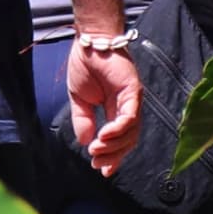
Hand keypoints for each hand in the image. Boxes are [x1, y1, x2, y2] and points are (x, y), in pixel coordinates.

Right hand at [64, 33, 141, 168]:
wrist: (89, 42)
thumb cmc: (86, 66)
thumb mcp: (79, 100)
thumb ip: (83, 121)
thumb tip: (85, 143)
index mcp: (115, 110)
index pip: (119, 140)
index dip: (113, 157)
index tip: (102, 171)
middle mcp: (127, 108)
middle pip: (128, 141)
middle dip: (113, 156)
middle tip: (97, 164)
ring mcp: (132, 100)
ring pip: (131, 132)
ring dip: (114, 146)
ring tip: (96, 150)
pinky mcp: (133, 91)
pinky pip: (129, 117)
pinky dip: (118, 129)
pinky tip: (104, 135)